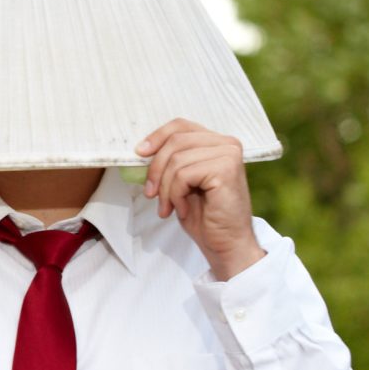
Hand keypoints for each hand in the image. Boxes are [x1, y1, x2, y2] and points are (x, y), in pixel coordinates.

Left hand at [136, 120, 263, 280]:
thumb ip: (170, 161)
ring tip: (168, 207)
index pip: (180, 125)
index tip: (139, 153)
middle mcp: (226, 143)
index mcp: (216, 142)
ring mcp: (228, 154)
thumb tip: (141, 150)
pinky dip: (175, 195)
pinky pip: (183, 175)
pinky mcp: (226, 169)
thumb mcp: (181, 181)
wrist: (225, 244)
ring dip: (165, 188)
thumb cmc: (204, 215)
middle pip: (175, 142)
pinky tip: (182, 210)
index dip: (157, 136)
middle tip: (150, 194)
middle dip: (156, 170)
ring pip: (176, 160)